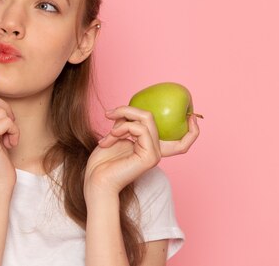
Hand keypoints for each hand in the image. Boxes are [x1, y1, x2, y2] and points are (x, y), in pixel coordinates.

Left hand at [85, 106, 200, 197]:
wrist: (96, 179)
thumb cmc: (102, 161)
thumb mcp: (116, 135)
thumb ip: (127, 123)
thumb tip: (130, 111)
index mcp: (151, 147)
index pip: (182, 142)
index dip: (192, 130)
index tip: (192, 116)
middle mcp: (156, 151)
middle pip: (151, 118)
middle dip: (127, 110)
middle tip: (108, 114)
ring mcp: (155, 154)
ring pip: (146, 118)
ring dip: (121, 120)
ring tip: (108, 133)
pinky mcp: (150, 156)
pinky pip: (140, 129)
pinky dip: (122, 128)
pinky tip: (110, 138)